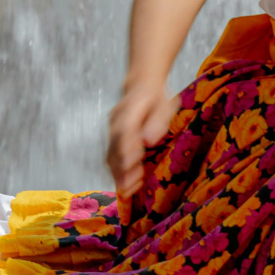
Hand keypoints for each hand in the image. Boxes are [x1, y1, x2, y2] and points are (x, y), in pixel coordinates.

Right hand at [107, 81, 176, 203]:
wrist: (141, 85)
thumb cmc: (157, 98)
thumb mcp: (164, 105)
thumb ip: (157, 122)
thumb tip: (148, 141)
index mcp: (129, 111)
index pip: (123, 133)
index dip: (126, 151)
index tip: (134, 166)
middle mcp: (115, 122)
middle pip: (113, 148)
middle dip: (121, 169)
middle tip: (132, 185)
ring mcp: (111, 130)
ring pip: (109, 154)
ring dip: (118, 173)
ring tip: (131, 188)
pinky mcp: (112, 138)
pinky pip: (111, 156)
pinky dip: (117, 171)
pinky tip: (129, 182)